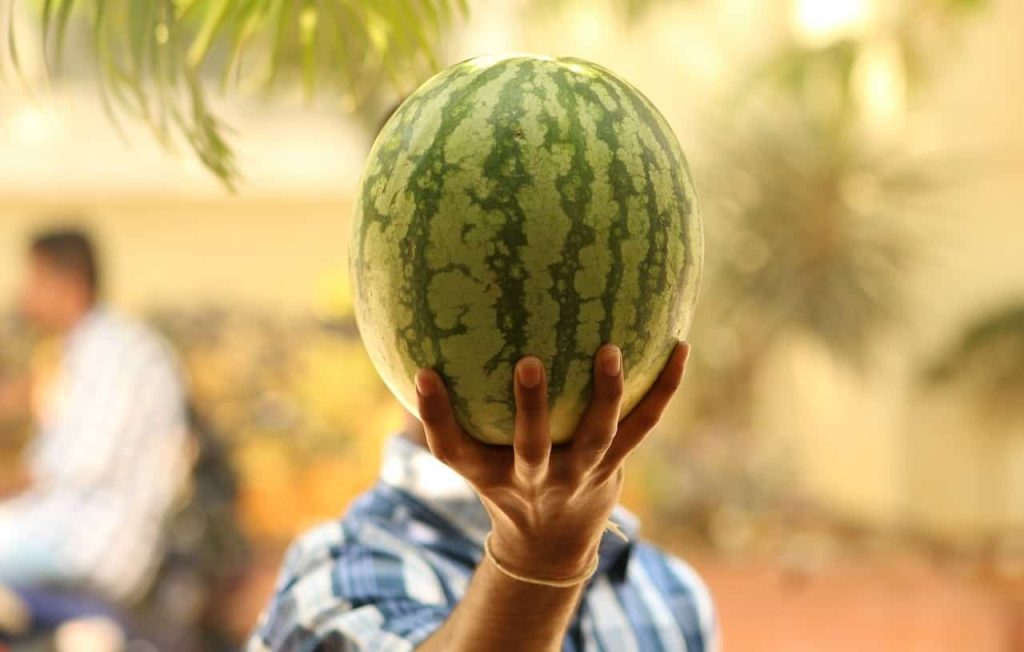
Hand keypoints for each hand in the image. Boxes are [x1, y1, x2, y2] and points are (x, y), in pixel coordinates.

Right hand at [415, 342, 689, 579]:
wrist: (550, 543)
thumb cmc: (503, 481)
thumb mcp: (473, 457)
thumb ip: (454, 412)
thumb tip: (429, 343)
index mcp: (491, 474)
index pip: (453, 450)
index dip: (436, 415)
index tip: (424, 374)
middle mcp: (535, 478)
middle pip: (531, 446)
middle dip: (531, 408)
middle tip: (530, 364)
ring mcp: (581, 473)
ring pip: (595, 436)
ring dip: (605, 395)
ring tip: (610, 351)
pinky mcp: (614, 464)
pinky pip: (643, 425)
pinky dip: (664, 388)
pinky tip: (680, 347)